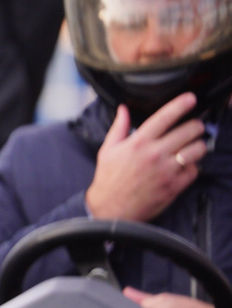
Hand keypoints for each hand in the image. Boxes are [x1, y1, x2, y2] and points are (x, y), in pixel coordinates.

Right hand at [85, 96, 208, 221]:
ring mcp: (166, 170)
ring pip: (197, 149)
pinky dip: (192, 167)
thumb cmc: (109, 179)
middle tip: (194, 127)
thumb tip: (123, 109)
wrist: (110, 209)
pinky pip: (194, 170)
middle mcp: (155, 154)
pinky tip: (184, 166)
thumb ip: (119, 127)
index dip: (181, 104)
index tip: (190, 98)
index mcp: (138, 142)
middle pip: (189, 130)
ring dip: (198, 146)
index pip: (165, 117)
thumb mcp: (108, 150)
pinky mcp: (174, 186)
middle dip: (196, 126)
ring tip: (192, 147)